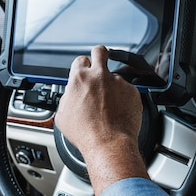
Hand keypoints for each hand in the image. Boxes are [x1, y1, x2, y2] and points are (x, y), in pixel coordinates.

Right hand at [54, 45, 149, 195]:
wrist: (108, 144)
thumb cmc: (86, 134)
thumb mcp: (63, 115)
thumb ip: (67, 98)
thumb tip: (71, 96)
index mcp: (80, 78)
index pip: (80, 60)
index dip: (82, 66)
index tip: (84, 72)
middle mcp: (100, 76)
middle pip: (100, 51)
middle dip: (100, 55)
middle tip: (100, 64)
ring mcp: (118, 83)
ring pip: (116, 76)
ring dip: (113, 86)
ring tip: (110, 105)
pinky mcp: (133, 92)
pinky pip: (128, 91)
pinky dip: (125, 98)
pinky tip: (119, 111)